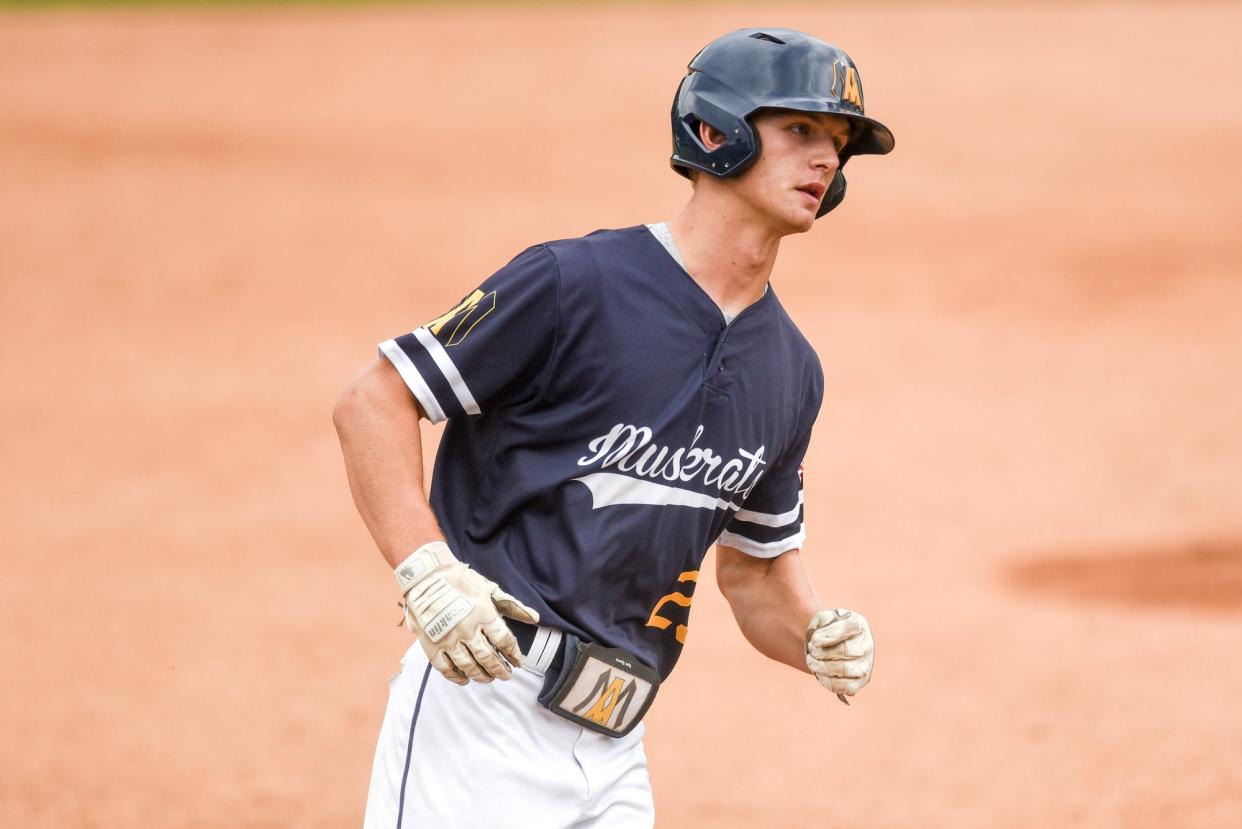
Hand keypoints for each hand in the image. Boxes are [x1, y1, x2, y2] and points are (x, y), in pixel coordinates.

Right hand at [395, 541, 539, 684]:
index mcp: (484, 614)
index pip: (505, 641)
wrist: (425, 575)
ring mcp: (448, 639)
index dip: (514, 654)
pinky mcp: (431, 644)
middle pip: (488, 658)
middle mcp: (467, 629)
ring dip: (481, 675)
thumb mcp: (489, 588)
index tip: (518, 662)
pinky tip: (464, 679)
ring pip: (469, 666)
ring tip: (489, 678)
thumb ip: (511, 605)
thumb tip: (535, 618)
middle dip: (500, 669)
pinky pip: (445, 668)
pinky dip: (456, 677)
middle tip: (506, 675)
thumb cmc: (460, 580)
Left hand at [805, 608, 873, 700]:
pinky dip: (828, 682)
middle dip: (822, 652)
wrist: (833, 644)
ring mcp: (866, 664)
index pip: (847, 628)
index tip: (814, 640)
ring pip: (844, 669)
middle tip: (811, 650)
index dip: (828, 635)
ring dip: (822, 667)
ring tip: (812, 662)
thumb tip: (820, 639)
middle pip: (845, 650)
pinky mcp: (861, 681)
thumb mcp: (823, 618)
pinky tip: (820, 674)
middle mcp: (866, 644)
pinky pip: (846, 687)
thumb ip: (821, 620)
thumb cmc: (827, 630)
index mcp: (858, 624)